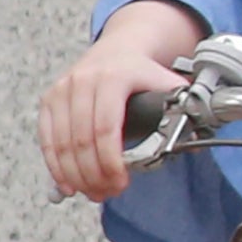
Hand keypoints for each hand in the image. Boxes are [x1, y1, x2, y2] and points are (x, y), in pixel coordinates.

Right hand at [40, 0, 209, 204]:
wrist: (117, 48)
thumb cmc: (142, 72)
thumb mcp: (167, 83)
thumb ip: (182, 109)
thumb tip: (195, 140)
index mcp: (114, 78)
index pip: (106, 128)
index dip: (110, 161)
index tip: (120, 183)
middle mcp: (83, 81)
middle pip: (81, 140)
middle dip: (93, 174)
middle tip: (107, 193)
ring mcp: (62, 89)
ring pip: (61, 143)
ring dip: (75, 174)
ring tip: (92, 192)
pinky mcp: (49, 99)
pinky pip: (46, 138)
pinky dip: (54, 165)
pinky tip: (67, 183)